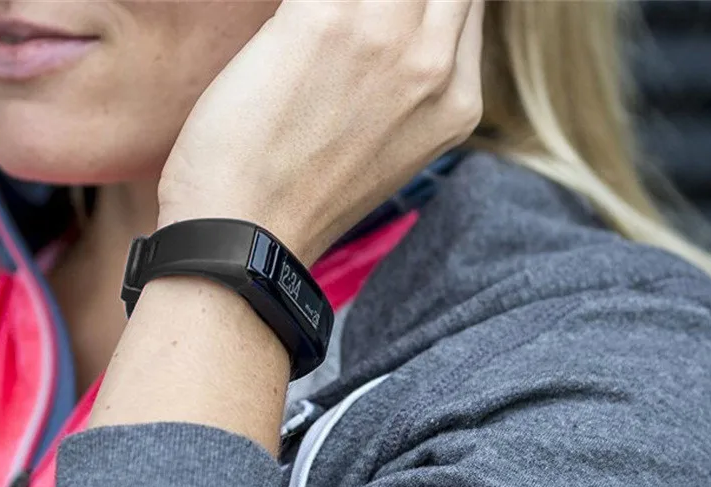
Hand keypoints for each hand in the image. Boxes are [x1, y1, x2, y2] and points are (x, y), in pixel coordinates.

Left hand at [157, 0, 482, 267]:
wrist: (247, 239)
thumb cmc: (297, 200)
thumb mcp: (388, 150)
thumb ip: (406, 87)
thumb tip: (384, 32)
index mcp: (456, 102)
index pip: (463, 1)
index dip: (421, 0)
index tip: (381, 15)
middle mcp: (434, 63)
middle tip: (343, 20)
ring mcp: (383, 34)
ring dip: (342, 3)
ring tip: (316, 27)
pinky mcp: (321, 18)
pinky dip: (299, 4)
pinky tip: (288, 23)